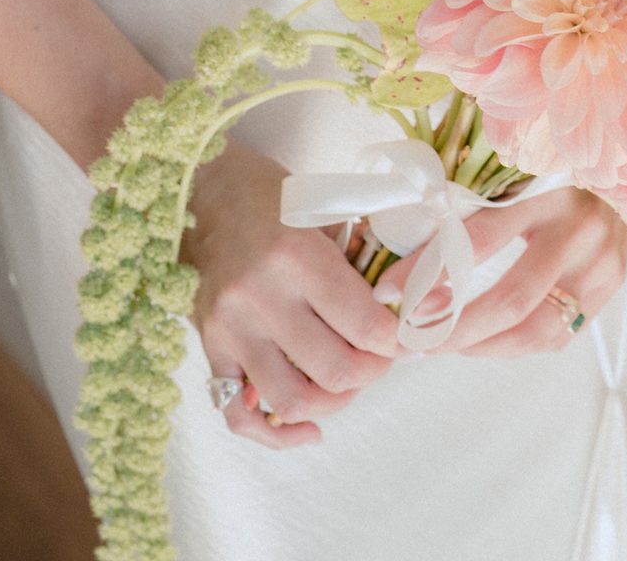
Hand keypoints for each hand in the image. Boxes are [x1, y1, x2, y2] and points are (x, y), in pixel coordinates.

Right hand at [183, 139, 401, 447]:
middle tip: (381, 357)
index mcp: (298, 258)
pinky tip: (308, 428)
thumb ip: (366, 265)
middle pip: (336, 370)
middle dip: (373, 372)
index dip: (396, 341)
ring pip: (291, 401)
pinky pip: (238, 414)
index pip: (366, 327)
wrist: (205, 192)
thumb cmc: (276, 199)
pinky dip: (277, 433)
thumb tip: (421, 307)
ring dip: (333, 403)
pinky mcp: (209, 347)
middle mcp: (261, 297)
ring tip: (347, 383)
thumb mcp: (330, 215)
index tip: (404, 335)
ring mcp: (230, 328)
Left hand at [377, 186, 626, 358]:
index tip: (390, 292)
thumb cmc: (552, 167)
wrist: (622, 161)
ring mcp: (600, 265)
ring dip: (481, 346)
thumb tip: (402, 243)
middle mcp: (578, 230)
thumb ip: (469, 201)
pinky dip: (512, 346)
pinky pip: (555, 336)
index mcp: (546, 190)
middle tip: (413, 340)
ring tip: (440, 346)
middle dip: (454, 328)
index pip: (479, 238)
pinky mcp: (608, 290)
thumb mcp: (513, 171)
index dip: (431, 270)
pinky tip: (482, 341)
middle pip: (512, 299)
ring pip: (536, 330)